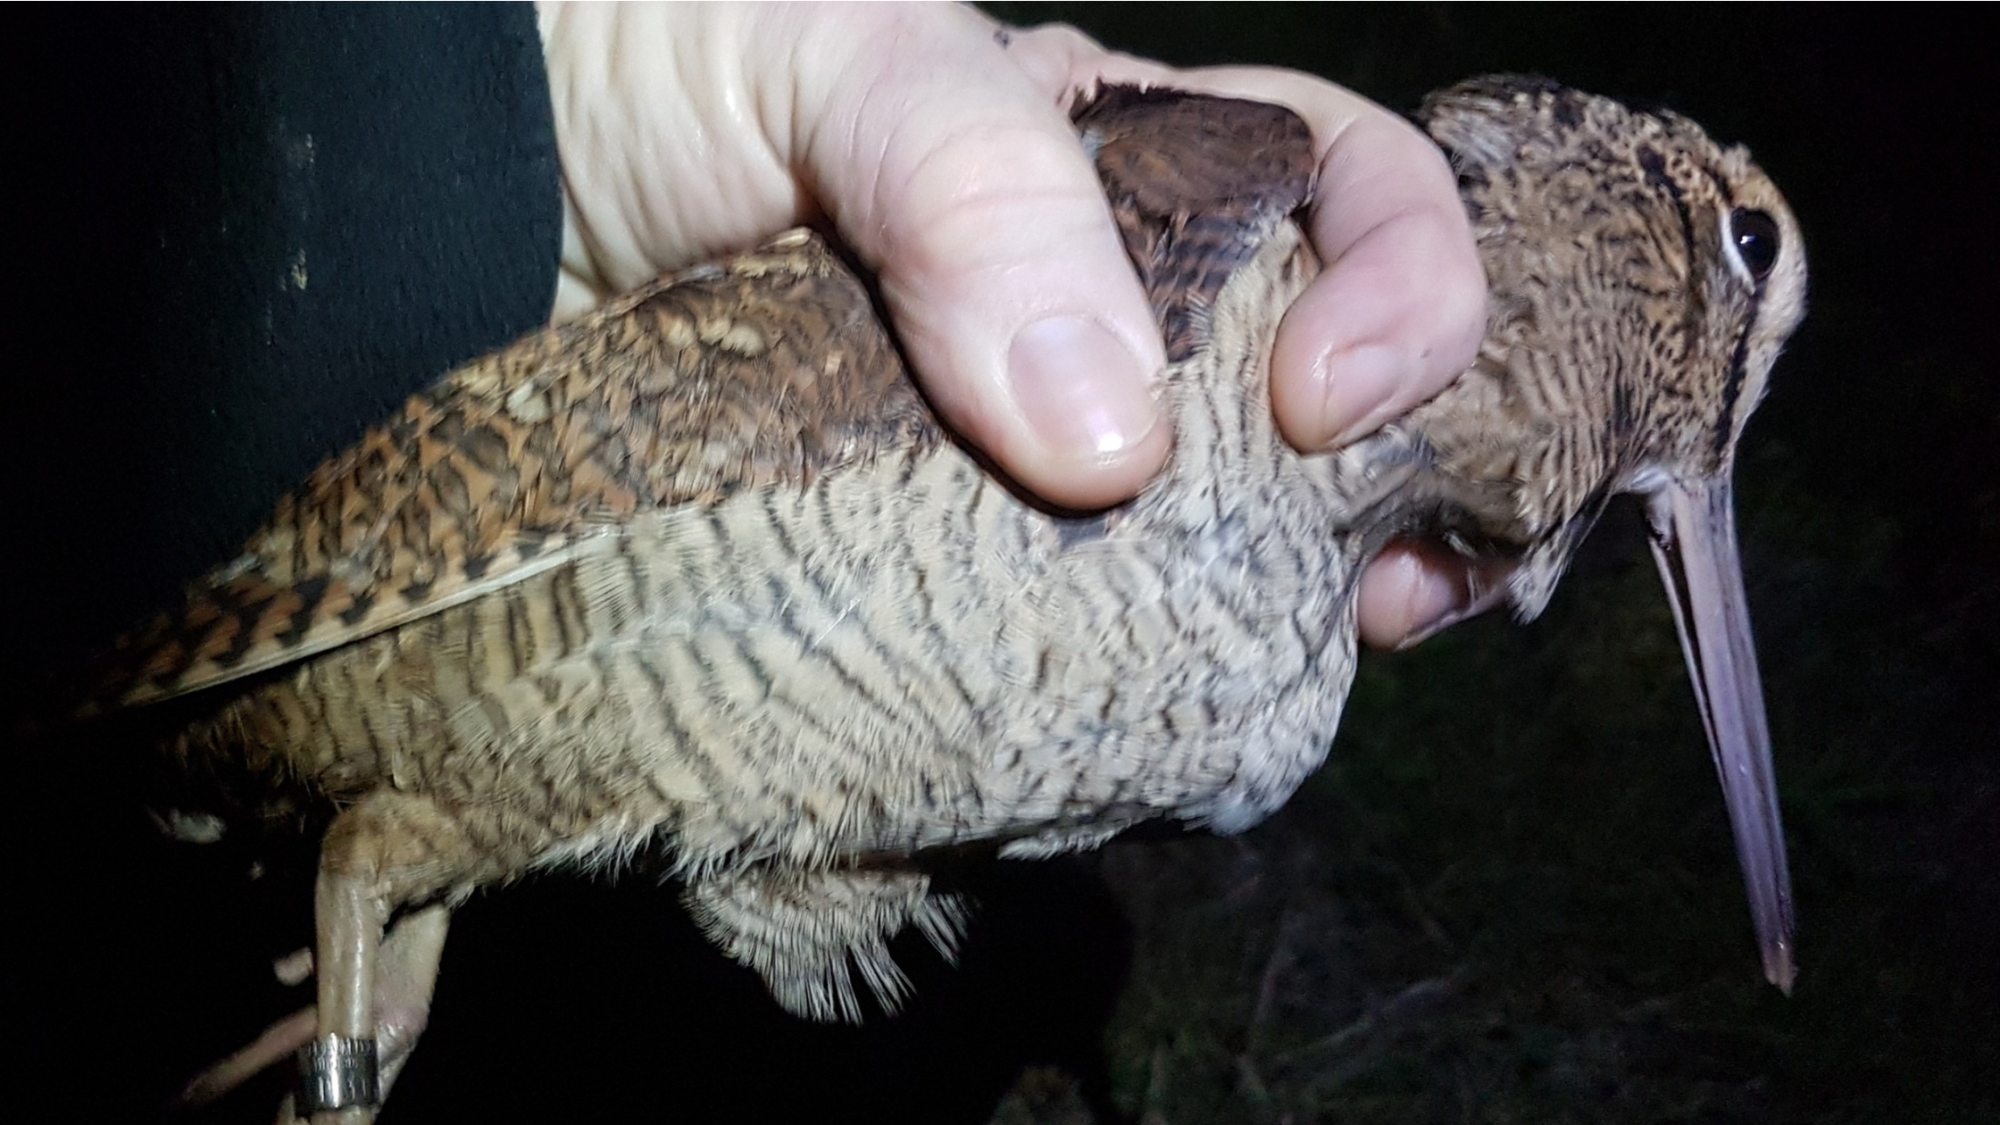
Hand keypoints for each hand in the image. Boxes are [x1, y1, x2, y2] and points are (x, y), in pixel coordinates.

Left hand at [536, 3, 1489, 646]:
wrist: (463, 195)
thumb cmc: (652, 66)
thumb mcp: (839, 55)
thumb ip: (983, 192)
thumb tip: (1111, 447)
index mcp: (1125, 159)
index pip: (1351, 192)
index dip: (1406, 287)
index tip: (1331, 403)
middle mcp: (1107, 304)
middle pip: (1333, 390)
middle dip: (1413, 483)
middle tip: (1400, 595)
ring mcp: (1025, 444)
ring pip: (1228, 530)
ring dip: (1301, 606)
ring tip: (1312, 671)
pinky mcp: (941, 560)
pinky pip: (1080, 630)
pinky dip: (1135, 685)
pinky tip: (1135, 724)